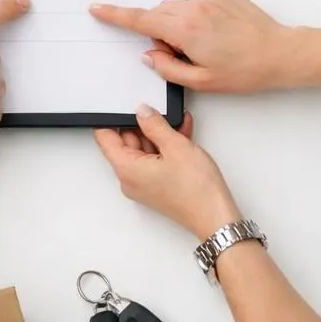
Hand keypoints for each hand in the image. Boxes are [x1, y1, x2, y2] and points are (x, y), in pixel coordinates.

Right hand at [90, 0, 292, 92]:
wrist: (282, 53)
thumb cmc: (246, 71)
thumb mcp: (201, 81)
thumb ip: (167, 68)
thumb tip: (150, 55)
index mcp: (186, 30)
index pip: (141, 20)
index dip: (116, 15)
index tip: (98, 9)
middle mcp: (196, 8)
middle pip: (160, 13)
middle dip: (160, 30)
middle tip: (179, 54)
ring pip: (181, 9)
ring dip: (182, 25)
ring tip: (207, 47)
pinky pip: (201, 5)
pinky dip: (201, 19)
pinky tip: (221, 36)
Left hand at [94, 107, 241, 239]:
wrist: (215, 216)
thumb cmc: (196, 189)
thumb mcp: (175, 146)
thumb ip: (154, 124)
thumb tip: (142, 112)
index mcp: (126, 169)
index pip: (105, 138)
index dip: (110, 119)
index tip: (119, 105)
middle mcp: (130, 178)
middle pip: (125, 143)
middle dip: (141, 124)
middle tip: (157, 110)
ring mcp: (143, 183)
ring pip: (143, 150)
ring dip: (158, 134)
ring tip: (177, 121)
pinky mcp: (156, 185)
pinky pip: (154, 160)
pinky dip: (165, 147)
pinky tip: (181, 133)